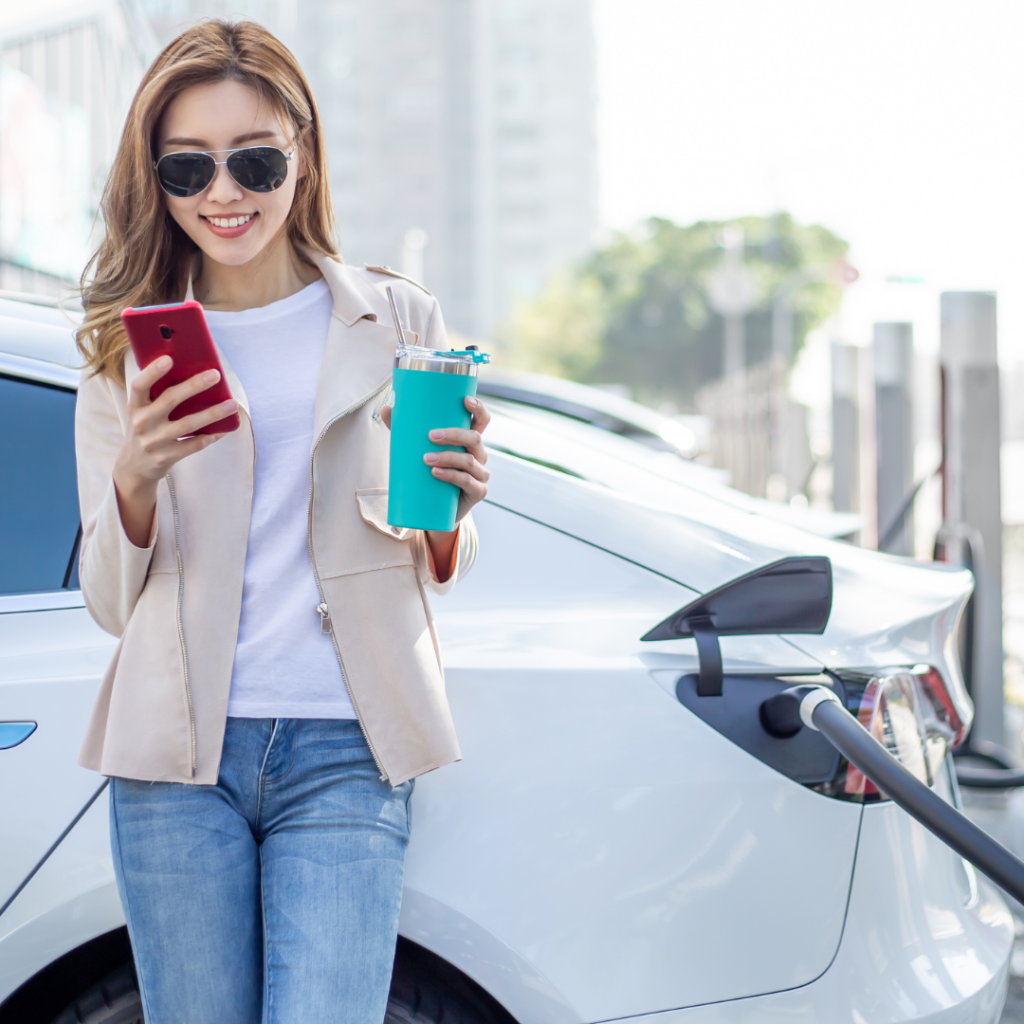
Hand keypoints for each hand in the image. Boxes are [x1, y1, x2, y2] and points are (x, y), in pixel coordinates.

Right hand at [112, 356, 236, 545]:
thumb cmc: (146, 429)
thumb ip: (158, 395)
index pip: (139, 385)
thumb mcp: (143, 412)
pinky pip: (194, 445)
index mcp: (135, 406)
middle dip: (194, 385)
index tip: (169, 358)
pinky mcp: (167, 457)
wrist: (134, 467)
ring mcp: (154, 441)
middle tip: (215, 374)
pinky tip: (225, 428)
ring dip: (212, 413)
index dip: (153, 371)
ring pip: (187, 424)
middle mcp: (142, 422)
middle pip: (169, 400)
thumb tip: (193, 373)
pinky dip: (211, 436)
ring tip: (232, 404)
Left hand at [380, 396, 489, 575]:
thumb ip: (405, 430)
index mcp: (469, 441)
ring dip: (448, 457)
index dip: (478, 409)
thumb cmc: (431, 473)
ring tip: (426, 459)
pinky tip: (437, 473)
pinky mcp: (477, 492)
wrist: (438, 510)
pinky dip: (451, 476)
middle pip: (475, 439)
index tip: (465, 401)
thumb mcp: (419, 450)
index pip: (481, 421)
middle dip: (454, 434)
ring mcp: (480, 474)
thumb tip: (388, 408)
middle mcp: (479, 455)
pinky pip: (468, 482)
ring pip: (469, 461)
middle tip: (431, 435)